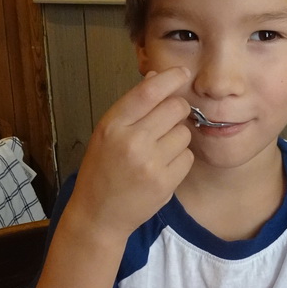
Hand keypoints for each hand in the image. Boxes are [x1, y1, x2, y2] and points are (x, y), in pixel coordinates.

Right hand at [69, 67, 193, 238]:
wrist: (99, 214)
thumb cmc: (102, 169)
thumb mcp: (107, 133)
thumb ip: (132, 106)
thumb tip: (157, 77)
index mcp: (113, 125)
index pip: (149, 92)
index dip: (170, 78)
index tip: (182, 73)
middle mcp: (131, 142)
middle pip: (175, 108)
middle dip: (177, 110)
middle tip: (167, 121)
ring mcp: (150, 164)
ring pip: (184, 132)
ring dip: (177, 137)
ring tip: (158, 150)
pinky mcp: (165, 183)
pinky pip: (187, 157)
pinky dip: (180, 159)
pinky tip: (162, 167)